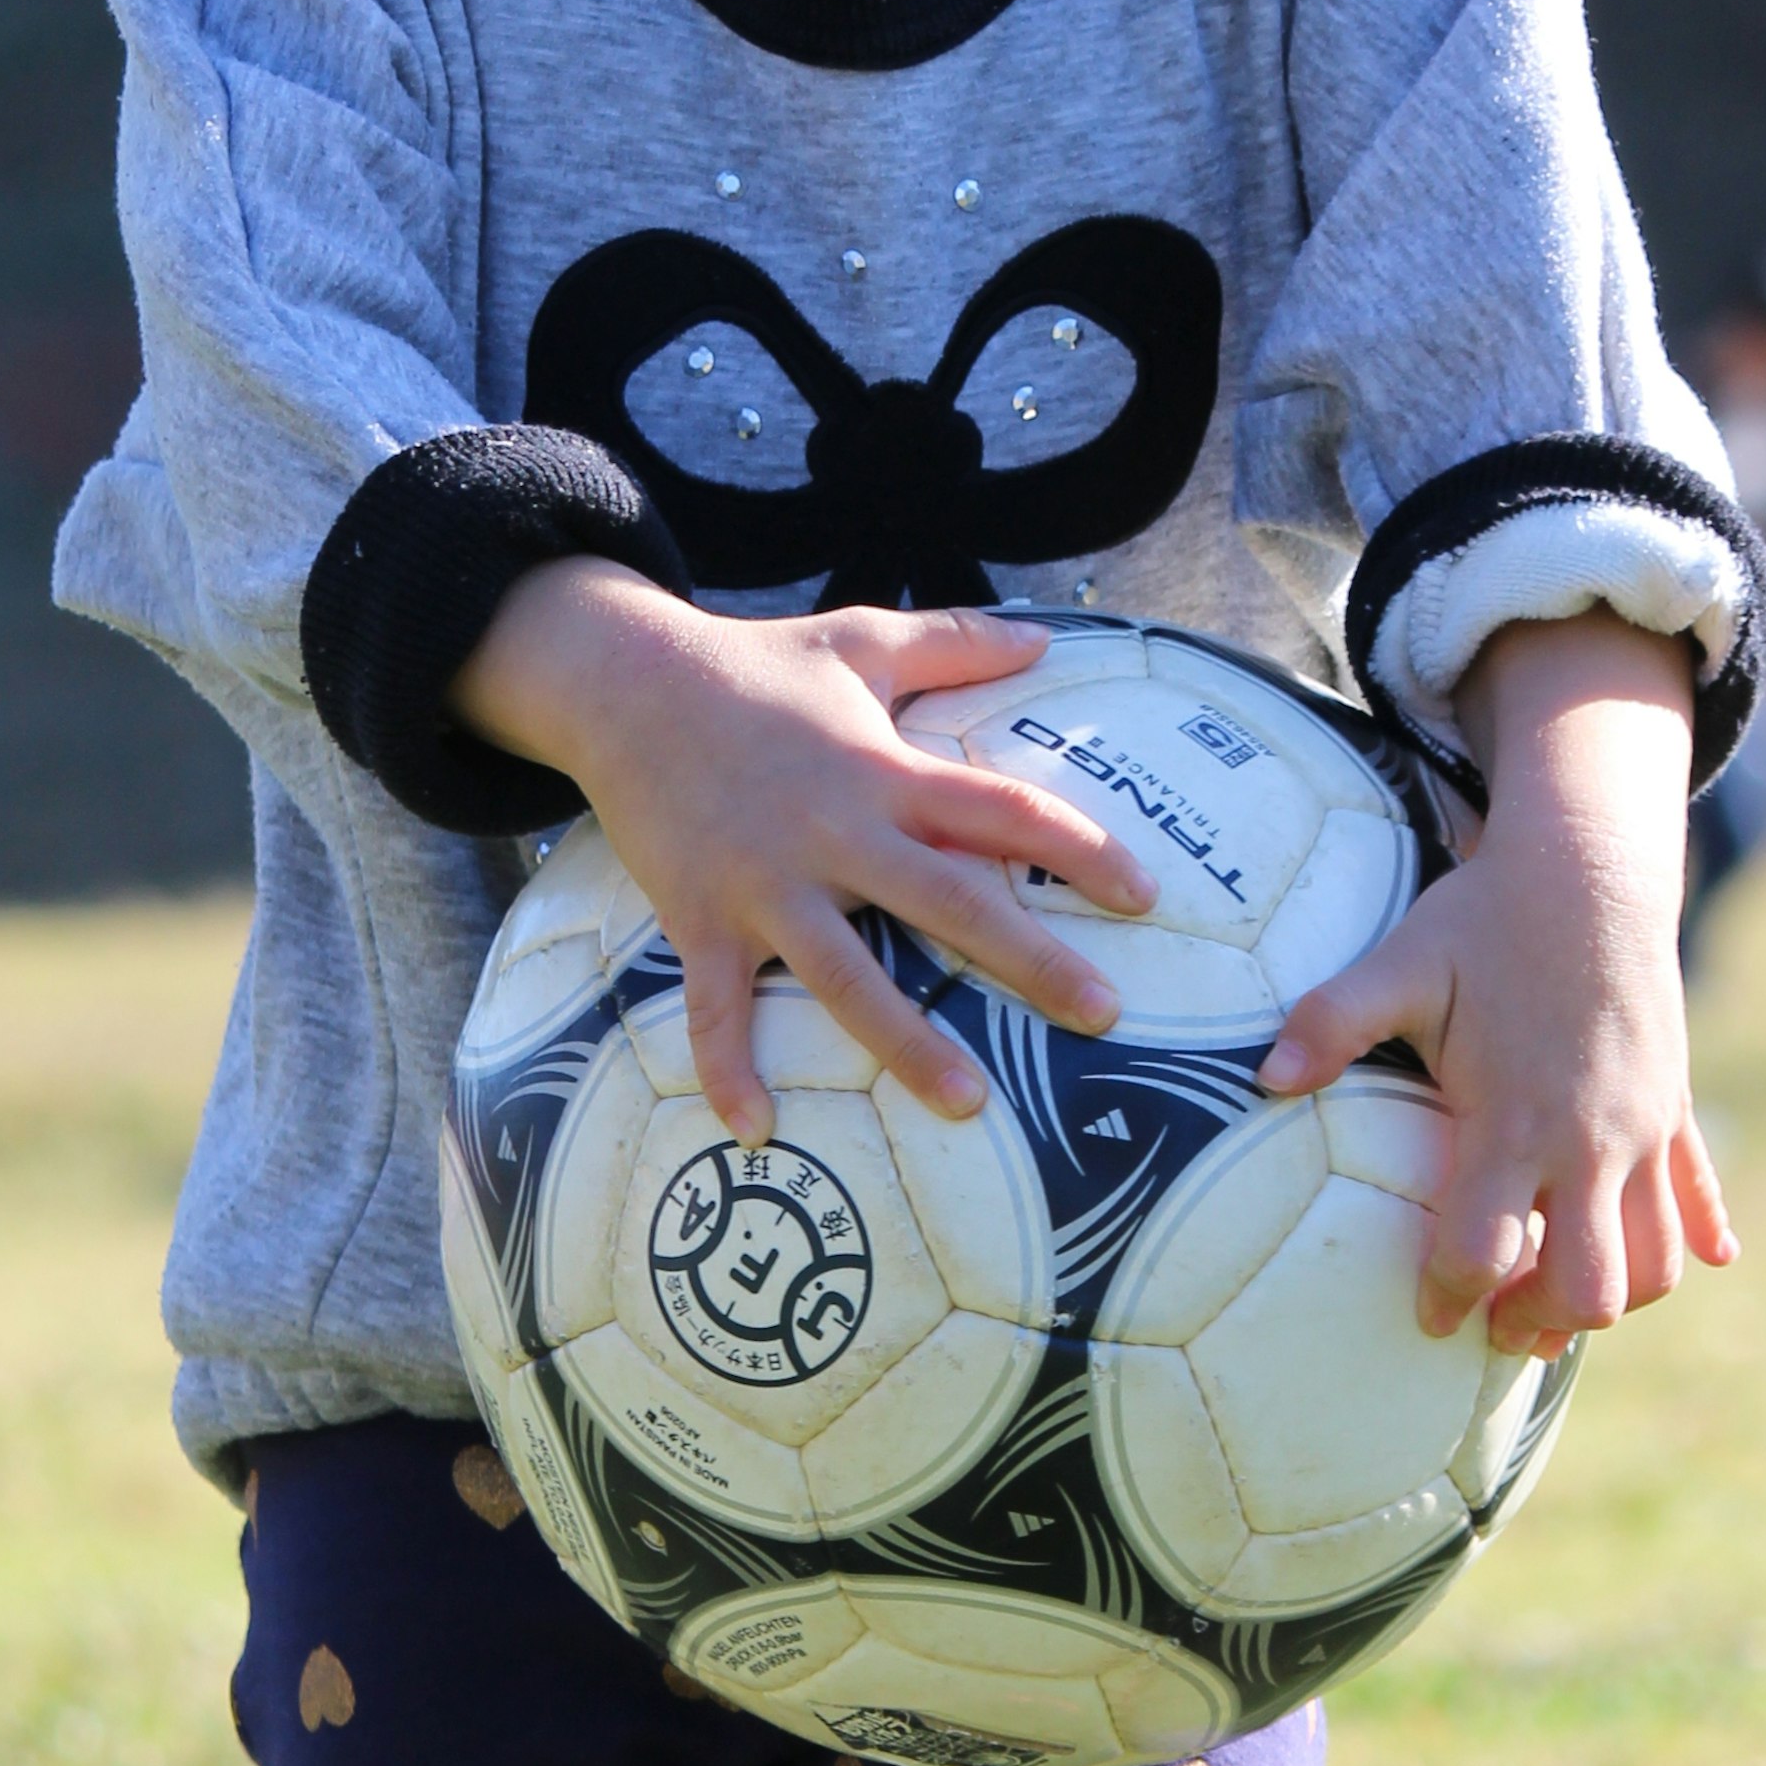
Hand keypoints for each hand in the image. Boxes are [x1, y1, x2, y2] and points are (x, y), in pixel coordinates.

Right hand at [452, 564, 1157, 1138]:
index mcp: (883, 770)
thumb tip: (1044, 637)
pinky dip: (728, 1069)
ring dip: (908, 1044)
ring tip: (970, 1104)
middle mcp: (835, 832)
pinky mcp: (702, 917)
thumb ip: (955, 641)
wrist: (622, 681)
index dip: (1078, 848)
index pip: (1001, 810)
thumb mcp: (858, 639)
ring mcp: (766, 883)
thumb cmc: (751, 664)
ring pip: (846, 975)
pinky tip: (759, 1129)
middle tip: (1103, 1014)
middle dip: (1030, 960)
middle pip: (950, 901)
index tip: (1143, 895)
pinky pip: (715, 1007)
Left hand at [1251, 609, 1736, 1347]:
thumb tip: (1262, 1078)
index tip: (1428, 1317)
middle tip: (1496, 1322)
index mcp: (1517, 1120)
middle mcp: (1591, 1140)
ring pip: (1656, 1262)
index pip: (1485, 1249)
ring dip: (1612, 1294)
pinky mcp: (1676, 1106)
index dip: (1451, 1298)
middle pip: (1590, 1287)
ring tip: (1557, 1296)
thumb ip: (1330, 1023)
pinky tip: (1710, 1257)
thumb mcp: (1401, 962)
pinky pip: (1701, 1193)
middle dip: (1541, 1321)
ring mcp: (1644, 1129)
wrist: (1593, 865)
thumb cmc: (1486, 918)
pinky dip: (1704, 1233)